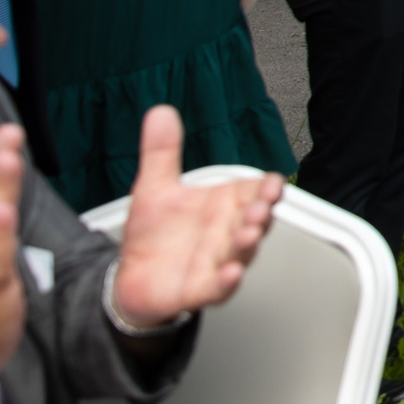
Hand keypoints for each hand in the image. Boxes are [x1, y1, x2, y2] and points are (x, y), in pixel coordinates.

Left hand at [110, 107, 279, 328]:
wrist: (132, 280)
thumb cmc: (153, 235)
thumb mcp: (154, 188)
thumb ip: (162, 151)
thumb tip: (161, 113)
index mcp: (223, 205)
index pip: (255, 191)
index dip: (267, 188)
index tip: (272, 183)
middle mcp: (227, 233)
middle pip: (256, 221)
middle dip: (261, 214)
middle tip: (260, 208)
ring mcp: (217, 262)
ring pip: (242, 253)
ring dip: (249, 244)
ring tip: (249, 234)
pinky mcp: (200, 290)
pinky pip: (219, 288)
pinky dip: (227, 282)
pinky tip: (230, 273)